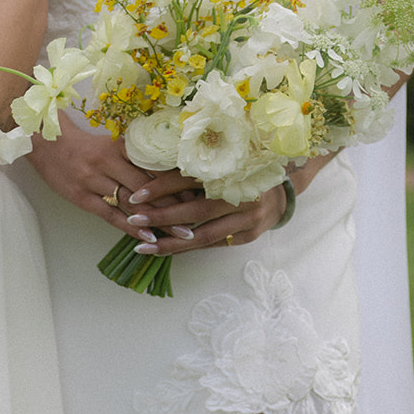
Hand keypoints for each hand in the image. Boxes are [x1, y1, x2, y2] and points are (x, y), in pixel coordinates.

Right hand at [28, 122, 192, 245]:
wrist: (44, 142)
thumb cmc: (81, 145)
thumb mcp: (110, 143)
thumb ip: (135, 155)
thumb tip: (168, 170)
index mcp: (120, 146)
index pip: (155, 166)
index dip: (179, 181)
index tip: (202, 193)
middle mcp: (109, 161)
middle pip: (148, 186)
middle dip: (175, 203)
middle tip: (198, 218)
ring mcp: (93, 179)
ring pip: (132, 202)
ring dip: (158, 220)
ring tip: (181, 235)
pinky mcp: (80, 196)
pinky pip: (110, 214)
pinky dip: (130, 227)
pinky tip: (148, 238)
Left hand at [123, 174, 290, 256]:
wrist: (280, 191)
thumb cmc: (240, 173)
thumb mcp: (219, 163)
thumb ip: (191, 167)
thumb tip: (147, 170)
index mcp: (232, 169)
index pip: (189, 179)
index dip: (160, 188)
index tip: (135, 197)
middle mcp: (243, 194)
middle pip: (196, 211)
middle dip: (161, 218)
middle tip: (133, 221)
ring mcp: (248, 218)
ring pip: (204, 235)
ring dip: (171, 243)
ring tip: (143, 247)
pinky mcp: (248, 235)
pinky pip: (213, 244)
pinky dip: (188, 247)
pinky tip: (166, 249)